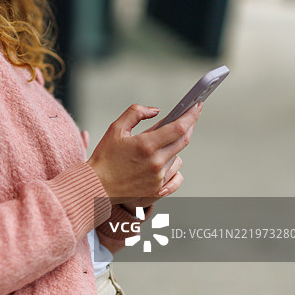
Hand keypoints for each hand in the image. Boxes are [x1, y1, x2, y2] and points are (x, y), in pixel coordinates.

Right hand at [87, 103, 201, 203]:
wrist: (97, 186)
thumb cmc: (105, 156)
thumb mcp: (115, 128)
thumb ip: (136, 112)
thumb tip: (156, 110)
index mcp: (146, 145)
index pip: (178, 128)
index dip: (191, 115)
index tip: (197, 105)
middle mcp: (156, 162)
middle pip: (183, 140)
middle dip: (189, 126)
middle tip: (189, 116)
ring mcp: (158, 177)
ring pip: (178, 156)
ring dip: (174, 146)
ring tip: (160, 143)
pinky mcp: (158, 189)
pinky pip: (174, 173)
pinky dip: (172, 164)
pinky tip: (165, 159)